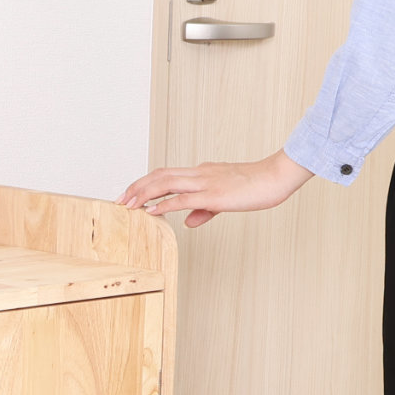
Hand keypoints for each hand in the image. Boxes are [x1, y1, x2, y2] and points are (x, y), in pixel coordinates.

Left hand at [116, 150, 313, 227]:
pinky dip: (164, 205)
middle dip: (135, 188)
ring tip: (126, 205)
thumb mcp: (225, 200)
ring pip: (166, 183)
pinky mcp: (213, 194)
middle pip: (159, 176)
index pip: (166, 175)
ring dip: (143, 194)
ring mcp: (205, 182)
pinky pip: (183, 199)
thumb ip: (204, 210)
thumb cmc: (255, 187)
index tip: (128, 196)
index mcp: (201, 173)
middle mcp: (199, 174)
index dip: (144, 184)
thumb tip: (189, 221)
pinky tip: (151, 212)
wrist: (277, 177)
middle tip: (117, 200)